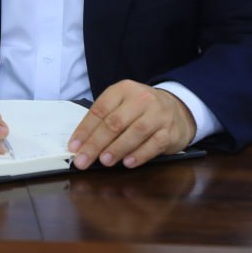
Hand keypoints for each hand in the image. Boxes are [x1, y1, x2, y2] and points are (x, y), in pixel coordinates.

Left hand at [69, 80, 195, 169]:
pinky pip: (153, 144)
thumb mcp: (122, 105)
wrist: (178, 109)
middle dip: (96, 143)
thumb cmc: (141, 110)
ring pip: (134, 132)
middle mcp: (141, 99)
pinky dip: (139, 155)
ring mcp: (158, 114)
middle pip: (114, 122)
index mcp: (123, 89)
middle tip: (83, 160)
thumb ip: (103, 120)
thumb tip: (81, 144)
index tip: (74, 147)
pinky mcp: (170, 131)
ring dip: (116, 149)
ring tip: (104, 161)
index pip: (99, 110)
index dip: (84, 130)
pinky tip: (127, 163)